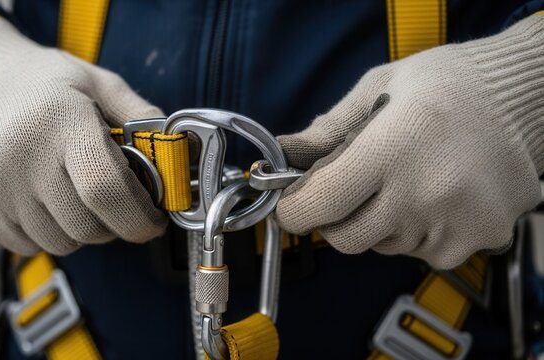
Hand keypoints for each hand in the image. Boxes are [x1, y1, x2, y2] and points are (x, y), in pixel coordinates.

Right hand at [0, 15, 165, 254]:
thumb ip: (141, 115)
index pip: (106, 189)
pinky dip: (48, 235)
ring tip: (75, 195)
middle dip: (115, 225)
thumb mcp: (98, 83)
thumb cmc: (47, 86)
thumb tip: (182, 151)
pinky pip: (30, 247)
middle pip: (88, 227)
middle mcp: (24, 158)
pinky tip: (45, 202)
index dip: (138, 217)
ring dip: (81, 231)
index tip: (152, 222)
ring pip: (61, 243)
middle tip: (115, 203)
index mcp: (62, 122)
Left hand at [276, 15, 543, 268]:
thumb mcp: (379, 87)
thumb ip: (330, 129)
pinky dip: (418, 233)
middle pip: (346, 239)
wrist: (526, 96)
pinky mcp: (480, 238)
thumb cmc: (447, 84)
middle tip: (348, 190)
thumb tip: (287, 153)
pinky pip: (424, 253)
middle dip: (335, 219)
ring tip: (406, 181)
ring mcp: (455, 221)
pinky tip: (435, 197)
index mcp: (392, 148)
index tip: (293, 204)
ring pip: (384, 247)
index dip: (295, 210)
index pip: (320, 204)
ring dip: (380, 224)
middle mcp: (423, 193)